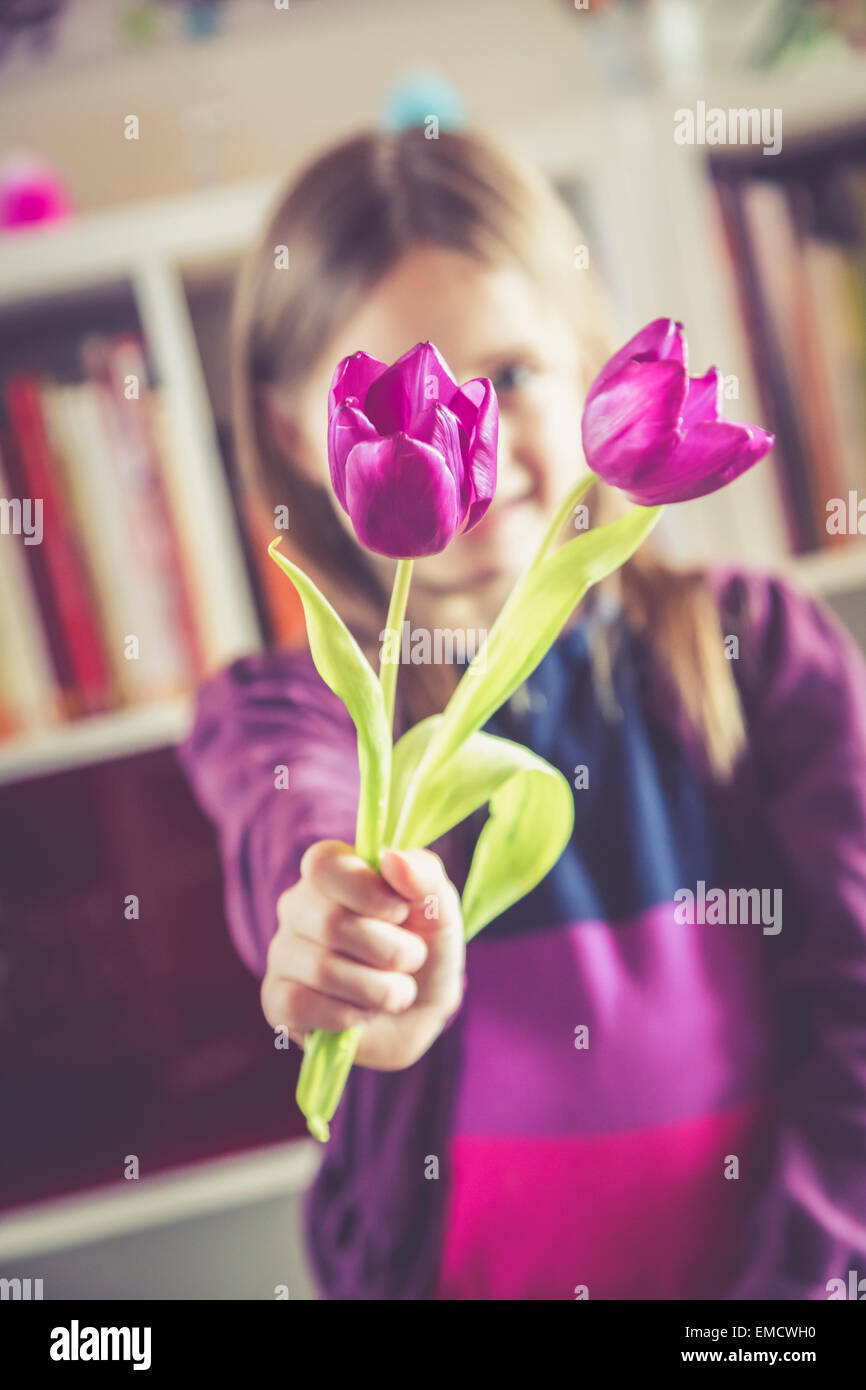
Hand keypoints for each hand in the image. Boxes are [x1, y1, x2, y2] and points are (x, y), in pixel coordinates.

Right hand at [261, 840, 465, 1069]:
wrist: (420, 1014)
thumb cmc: (425, 949)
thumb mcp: (439, 910)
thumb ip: (425, 877)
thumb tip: (393, 859)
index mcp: (331, 872)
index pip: (324, 865)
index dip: (368, 891)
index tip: (401, 911)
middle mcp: (297, 906)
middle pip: (331, 922)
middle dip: (390, 950)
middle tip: (411, 959)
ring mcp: (282, 953)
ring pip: (322, 969)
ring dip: (378, 989)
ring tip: (394, 991)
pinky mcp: (276, 1000)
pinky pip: (300, 1005)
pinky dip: (348, 1016)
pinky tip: (362, 1013)